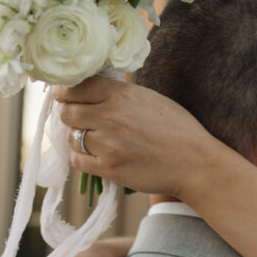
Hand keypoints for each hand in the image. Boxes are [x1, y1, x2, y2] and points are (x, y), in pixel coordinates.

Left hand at [53, 76, 210, 200]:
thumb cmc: (176, 128)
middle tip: (79, 119)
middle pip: (68, 113)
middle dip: (70, 115)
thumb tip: (89, 88)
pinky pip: (78, 161)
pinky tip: (95, 155)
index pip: (76, 87)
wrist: (193, 163)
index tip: (63, 95)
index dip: (64, 91)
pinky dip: (82, 158)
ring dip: (77, 138)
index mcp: (121, 94)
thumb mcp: (149, 98)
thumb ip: (118, 93)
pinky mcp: (108, 169)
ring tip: (94, 139)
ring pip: (71, 138)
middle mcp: (110, 117)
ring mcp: (108, 145)